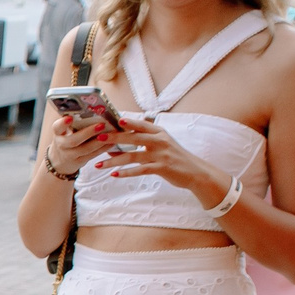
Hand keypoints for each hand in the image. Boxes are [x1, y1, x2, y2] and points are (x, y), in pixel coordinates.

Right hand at [42, 108, 124, 177]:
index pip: (57, 127)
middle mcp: (61, 145)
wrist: (61, 160)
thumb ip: (75, 123)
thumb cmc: (67, 139)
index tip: (70, 117)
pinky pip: (92, 155)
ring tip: (111, 133)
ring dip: (99, 141)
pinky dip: (103, 148)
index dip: (63, 123)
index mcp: (58, 133)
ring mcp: (69, 155)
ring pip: (85, 149)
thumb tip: (94, 108)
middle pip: (73, 140)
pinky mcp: (79, 162)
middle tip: (101, 125)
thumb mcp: (65, 131)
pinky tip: (112, 142)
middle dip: (88, 133)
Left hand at [97, 113, 221, 200]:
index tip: (113, 119)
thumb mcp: (162, 145)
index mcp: (160, 133)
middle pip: (134, 138)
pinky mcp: (162, 168)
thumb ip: (144, 141)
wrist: (196, 172)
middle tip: (99, 138)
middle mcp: (161, 141)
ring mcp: (161, 155)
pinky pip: (140, 170)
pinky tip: (114, 175)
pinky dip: (126, 173)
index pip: (142, 125)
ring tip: (98, 165)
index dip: (128, 122)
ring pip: (133, 156)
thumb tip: (119, 141)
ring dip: (114, 160)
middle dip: (115, 138)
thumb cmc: (175, 158)